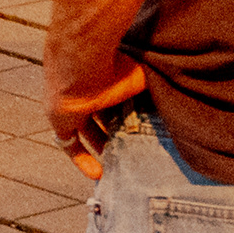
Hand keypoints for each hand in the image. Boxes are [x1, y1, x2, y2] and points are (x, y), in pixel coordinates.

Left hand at [51, 62, 150, 177]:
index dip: (130, 115)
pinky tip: (98, 174)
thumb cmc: (116, 60)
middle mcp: (89, 91)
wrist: (83, 58)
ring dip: (103, 147)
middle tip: (132, 148)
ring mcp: (73, 106)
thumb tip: (173, 101)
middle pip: (103, 117)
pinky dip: (83, 159)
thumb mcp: (142, 77)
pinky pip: (70, 144)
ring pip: (88, 131)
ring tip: (119, 163)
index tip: (142, 129)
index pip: (118, 100)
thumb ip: (152, 91)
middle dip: (116, 133)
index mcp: (107, 78)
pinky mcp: (60, 120)